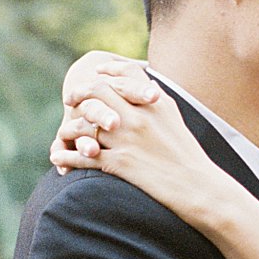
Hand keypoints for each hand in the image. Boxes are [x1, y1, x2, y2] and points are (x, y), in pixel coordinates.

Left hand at [54, 75, 237, 227]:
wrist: (199, 187)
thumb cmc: (189, 156)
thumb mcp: (176, 121)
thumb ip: (158, 102)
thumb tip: (147, 86)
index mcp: (156, 104)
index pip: (127, 75)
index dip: (108, 71)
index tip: (96, 73)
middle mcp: (140, 117)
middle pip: (98, 92)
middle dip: (79, 93)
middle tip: (70, 100)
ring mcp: (127, 139)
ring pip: (84, 123)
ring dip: (69, 128)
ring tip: (65, 134)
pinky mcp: (120, 163)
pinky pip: (82, 156)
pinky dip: (66, 157)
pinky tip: (59, 159)